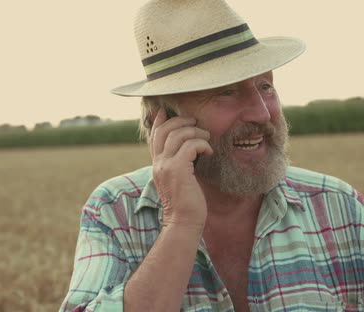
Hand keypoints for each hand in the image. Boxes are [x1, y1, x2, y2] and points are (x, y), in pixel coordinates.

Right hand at [149, 109, 212, 228]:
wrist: (184, 222)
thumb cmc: (187, 203)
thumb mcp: (179, 180)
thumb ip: (179, 164)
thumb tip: (189, 150)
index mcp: (157, 164)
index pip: (154, 136)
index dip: (159, 120)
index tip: (166, 111)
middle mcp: (158, 163)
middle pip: (165, 129)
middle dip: (182, 121)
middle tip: (196, 123)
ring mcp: (166, 166)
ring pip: (178, 134)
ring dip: (196, 132)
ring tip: (206, 138)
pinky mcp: (178, 170)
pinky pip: (190, 145)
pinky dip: (202, 144)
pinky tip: (209, 152)